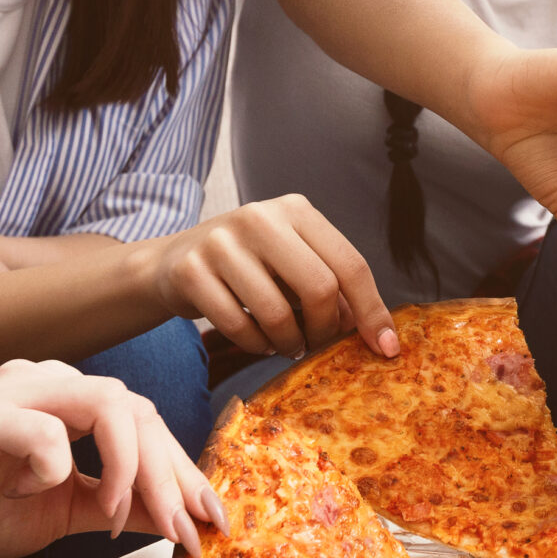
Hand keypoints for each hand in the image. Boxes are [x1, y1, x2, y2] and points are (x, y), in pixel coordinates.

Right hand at [0, 360, 224, 557]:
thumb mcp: (67, 512)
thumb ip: (122, 505)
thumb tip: (184, 517)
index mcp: (64, 397)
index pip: (145, 419)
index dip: (182, 469)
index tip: (207, 518)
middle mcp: (42, 382)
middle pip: (137, 409)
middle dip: (168, 476)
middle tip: (182, 530)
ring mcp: (8, 394)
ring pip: (106, 403)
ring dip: (127, 468)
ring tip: (115, 518)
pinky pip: (42, 430)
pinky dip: (54, 468)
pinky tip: (34, 495)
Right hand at [134, 194, 396, 359]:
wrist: (171, 263)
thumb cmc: (247, 267)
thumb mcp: (292, 263)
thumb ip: (331, 286)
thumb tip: (374, 331)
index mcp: (296, 209)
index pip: (350, 264)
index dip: (372, 311)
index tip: (385, 348)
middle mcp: (260, 217)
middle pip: (320, 288)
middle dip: (325, 329)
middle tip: (316, 344)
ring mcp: (222, 241)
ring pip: (278, 312)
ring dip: (289, 341)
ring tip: (287, 344)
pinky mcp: (191, 271)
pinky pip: (239, 326)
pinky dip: (256, 345)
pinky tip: (259, 341)